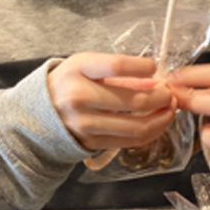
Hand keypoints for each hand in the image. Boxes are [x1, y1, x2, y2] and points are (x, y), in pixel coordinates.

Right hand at [47, 53, 175, 150]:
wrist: (38, 115)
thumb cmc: (68, 83)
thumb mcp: (85, 66)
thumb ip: (118, 71)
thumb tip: (154, 81)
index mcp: (78, 70)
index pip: (117, 66)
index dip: (142, 67)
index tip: (154, 68)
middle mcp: (79, 97)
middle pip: (134, 100)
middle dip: (162, 97)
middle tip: (171, 92)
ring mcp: (85, 124)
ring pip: (138, 126)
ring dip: (163, 117)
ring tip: (170, 108)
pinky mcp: (92, 143)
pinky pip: (131, 140)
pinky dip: (152, 132)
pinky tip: (159, 122)